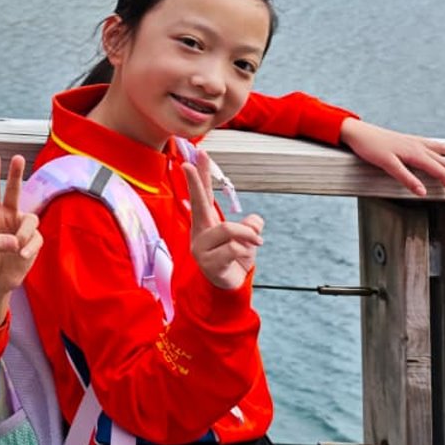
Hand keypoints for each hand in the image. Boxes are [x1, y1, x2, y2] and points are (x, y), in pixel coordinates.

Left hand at [0, 154, 40, 324]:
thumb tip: (14, 242)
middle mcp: (8, 217)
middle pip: (15, 192)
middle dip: (17, 175)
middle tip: (18, 157)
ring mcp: (21, 228)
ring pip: (31, 219)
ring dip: (24, 234)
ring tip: (17, 249)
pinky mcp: (33, 241)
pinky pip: (37, 238)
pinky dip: (30, 247)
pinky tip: (22, 255)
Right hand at [185, 156, 264, 290]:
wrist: (229, 288)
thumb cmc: (234, 260)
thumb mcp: (247, 240)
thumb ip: (250, 225)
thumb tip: (255, 221)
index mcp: (207, 223)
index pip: (203, 196)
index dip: (199, 177)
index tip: (195, 156)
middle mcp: (200, 232)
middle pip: (199, 203)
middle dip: (194, 182)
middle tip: (188, 165)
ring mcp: (201, 247)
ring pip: (228, 229)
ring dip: (248, 236)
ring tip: (257, 243)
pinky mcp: (207, 262)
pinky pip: (233, 248)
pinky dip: (245, 251)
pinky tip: (243, 258)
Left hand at [339, 117, 444, 201]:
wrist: (356, 131)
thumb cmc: (369, 147)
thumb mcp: (386, 164)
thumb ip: (406, 178)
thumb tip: (424, 193)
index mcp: (416, 153)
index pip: (441, 172)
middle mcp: (418, 146)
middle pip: (444, 162)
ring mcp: (412, 141)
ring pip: (439, 149)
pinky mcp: (406, 139)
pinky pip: (429, 143)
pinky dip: (439, 146)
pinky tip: (438, 146)